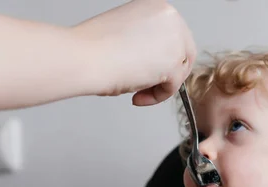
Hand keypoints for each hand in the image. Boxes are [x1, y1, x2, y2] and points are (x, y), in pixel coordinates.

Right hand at [74, 0, 195, 105]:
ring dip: (160, 86)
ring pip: (180, 71)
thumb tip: (155, 60)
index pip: (173, 36)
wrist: (84, 57)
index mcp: (156, 6)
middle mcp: (170, 17)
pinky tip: (138, 96)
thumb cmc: (93, 47)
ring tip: (136, 90)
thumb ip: (146, 41)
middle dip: (167, 73)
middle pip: (183, 53)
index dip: (162, 57)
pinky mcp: (174, 62)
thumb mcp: (127, 33)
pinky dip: (157, 97)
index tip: (148, 69)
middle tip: (148, 85)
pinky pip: (174, 87)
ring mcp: (175, 38)